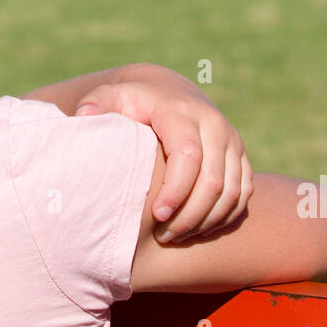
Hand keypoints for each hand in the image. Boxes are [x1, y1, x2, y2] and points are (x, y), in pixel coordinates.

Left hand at [74, 65, 253, 243]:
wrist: (167, 91)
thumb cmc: (132, 102)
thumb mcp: (111, 97)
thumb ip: (96, 105)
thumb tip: (83, 118)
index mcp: (182, 113)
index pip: (189, 157)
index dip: (176, 191)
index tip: (156, 215)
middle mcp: (214, 124)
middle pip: (213, 181)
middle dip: (190, 215)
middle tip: (164, 236)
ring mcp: (231, 140)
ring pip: (232, 191)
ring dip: (207, 221)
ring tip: (177, 236)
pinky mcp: (240, 155)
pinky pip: (244, 193)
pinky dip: (225, 216)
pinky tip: (199, 229)